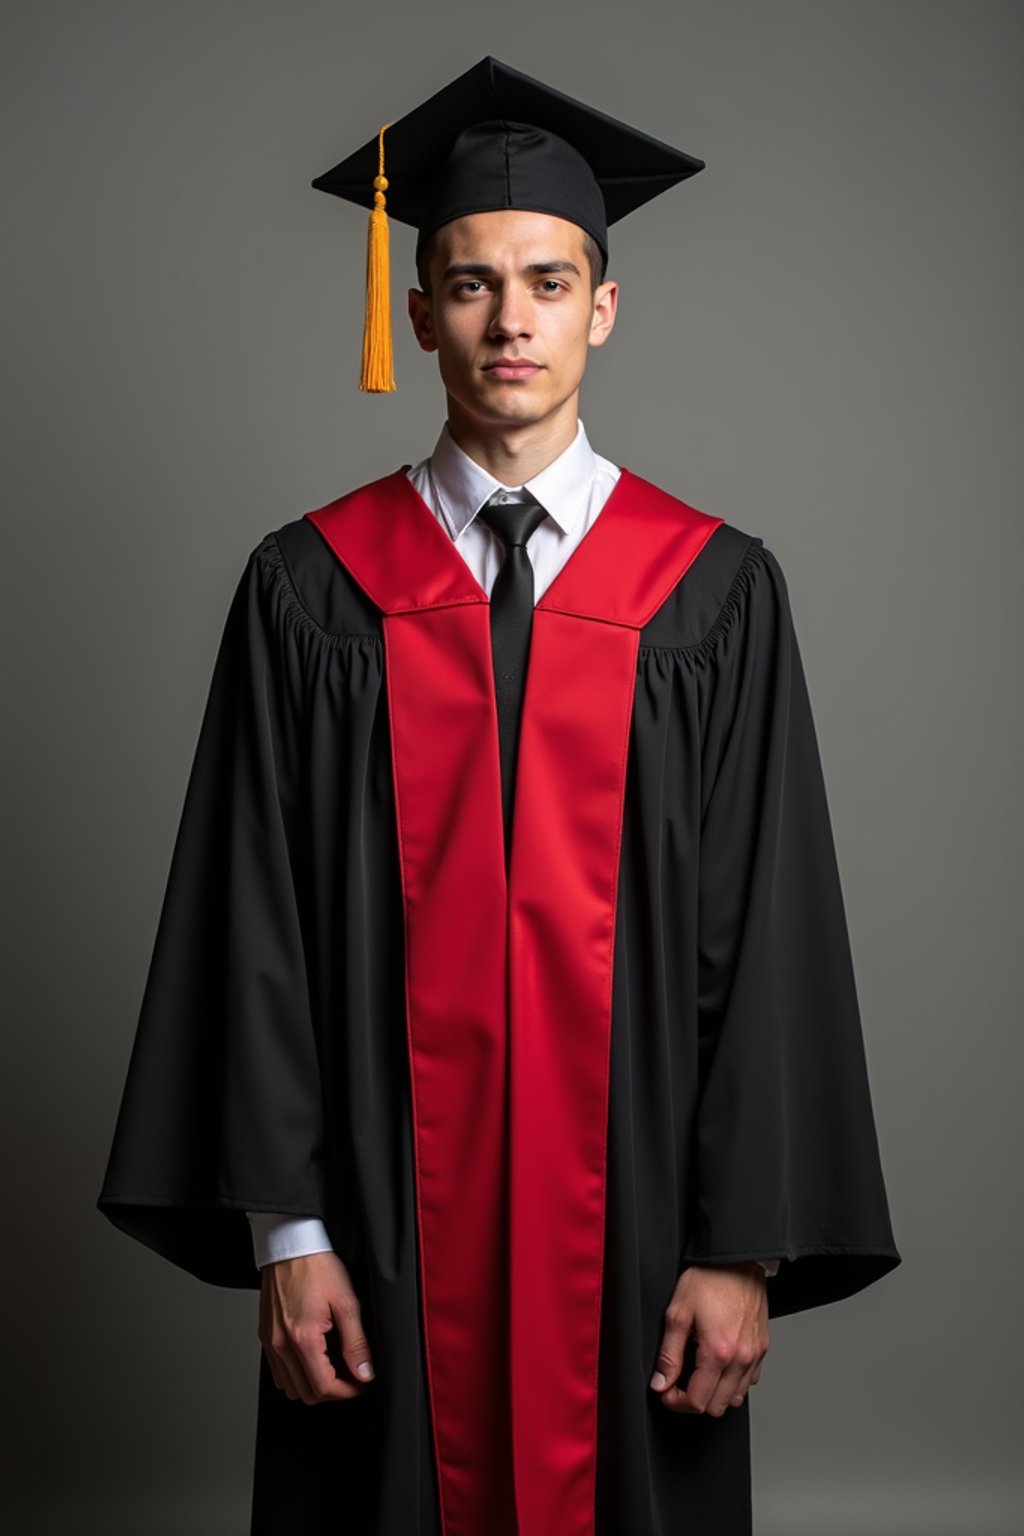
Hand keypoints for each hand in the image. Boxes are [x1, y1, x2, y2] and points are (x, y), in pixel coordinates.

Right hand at [258, 1250, 374, 1404]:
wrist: (291, 1245)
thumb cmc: (317, 1266)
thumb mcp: (346, 1301)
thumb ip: (356, 1342)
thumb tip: (364, 1373)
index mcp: (303, 1338)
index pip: (324, 1388)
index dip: (347, 1391)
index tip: (361, 1382)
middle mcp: (281, 1345)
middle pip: (306, 1394)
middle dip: (333, 1391)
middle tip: (351, 1375)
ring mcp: (270, 1342)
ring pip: (290, 1388)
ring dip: (313, 1385)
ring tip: (332, 1368)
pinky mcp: (265, 1337)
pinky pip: (278, 1373)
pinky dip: (296, 1375)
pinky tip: (312, 1359)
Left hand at [649, 1261, 769, 1415]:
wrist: (736, 1259)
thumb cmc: (709, 1278)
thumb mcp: (678, 1313)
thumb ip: (668, 1354)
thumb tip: (660, 1382)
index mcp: (718, 1352)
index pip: (698, 1402)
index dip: (676, 1402)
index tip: (666, 1390)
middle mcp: (741, 1358)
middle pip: (717, 1407)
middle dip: (694, 1402)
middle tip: (678, 1384)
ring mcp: (755, 1355)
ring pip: (736, 1399)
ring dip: (715, 1395)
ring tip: (698, 1376)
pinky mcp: (762, 1348)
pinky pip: (750, 1381)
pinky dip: (734, 1383)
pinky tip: (719, 1367)